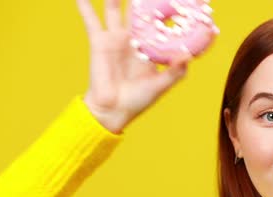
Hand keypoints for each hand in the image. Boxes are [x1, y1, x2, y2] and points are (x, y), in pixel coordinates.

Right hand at [76, 0, 190, 133]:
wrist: (113, 110)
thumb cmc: (139, 100)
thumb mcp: (161, 85)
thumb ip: (175, 71)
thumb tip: (188, 55)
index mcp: (151, 47)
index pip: (163, 25)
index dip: (171, 13)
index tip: (185, 1)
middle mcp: (134, 38)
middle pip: (139, 10)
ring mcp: (116, 37)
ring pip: (115, 8)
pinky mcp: (99, 41)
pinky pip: (90, 19)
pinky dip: (84, 5)